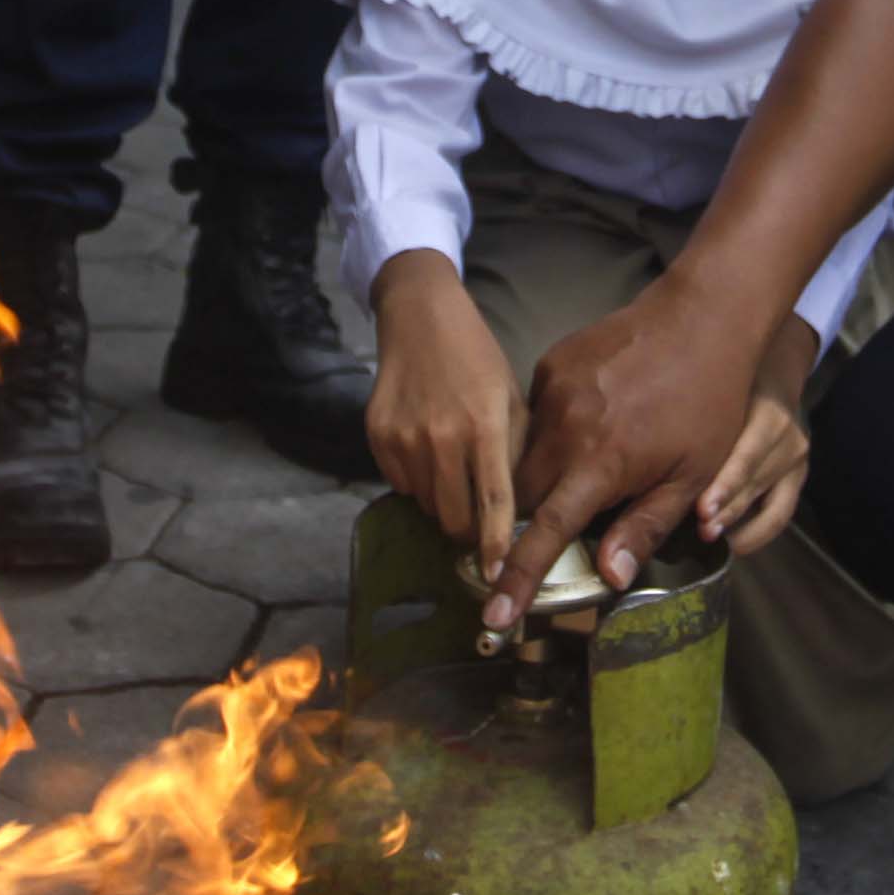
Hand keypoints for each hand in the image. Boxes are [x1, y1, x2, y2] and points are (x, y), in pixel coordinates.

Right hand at [365, 256, 520, 577]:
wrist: (420, 318)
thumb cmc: (477, 359)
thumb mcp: (512, 399)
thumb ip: (514, 454)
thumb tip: (517, 510)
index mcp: (485, 426)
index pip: (493, 503)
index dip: (494, 546)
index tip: (497, 576)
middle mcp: (442, 436)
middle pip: (453, 517)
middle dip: (468, 530)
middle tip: (478, 522)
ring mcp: (404, 437)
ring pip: (425, 504)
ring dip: (441, 503)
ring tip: (451, 473)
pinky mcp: (377, 435)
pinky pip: (399, 484)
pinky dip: (415, 482)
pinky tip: (426, 452)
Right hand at [490, 270, 768, 630]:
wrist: (702, 318)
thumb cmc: (707, 402)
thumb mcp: (691, 476)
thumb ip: (644, 527)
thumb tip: (608, 576)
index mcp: (600, 463)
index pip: (545, 535)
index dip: (518, 581)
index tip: (496, 617)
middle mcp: (564, 428)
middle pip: (523, 496)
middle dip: (534, 519)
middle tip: (568, 521)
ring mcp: (553, 392)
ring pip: (528, 455)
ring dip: (548, 473)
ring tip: (598, 458)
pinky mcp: (550, 365)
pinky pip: (537, 416)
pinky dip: (556, 432)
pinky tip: (596, 420)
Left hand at [695, 325, 819, 554]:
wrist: (771, 370)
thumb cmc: (727, 381)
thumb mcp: (715, 388)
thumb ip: (690, 416)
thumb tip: (647, 453)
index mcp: (766, 410)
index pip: (747, 455)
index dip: (725, 485)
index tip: (702, 509)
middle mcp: (786, 435)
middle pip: (755, 480)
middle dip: (727, 507)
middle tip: (702, 529)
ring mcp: (795, 457)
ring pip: (771, 501)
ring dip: (740, 523)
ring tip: (710, 535)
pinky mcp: (797, 475)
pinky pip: (781, 513)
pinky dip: (758, 532)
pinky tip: (733, 542)